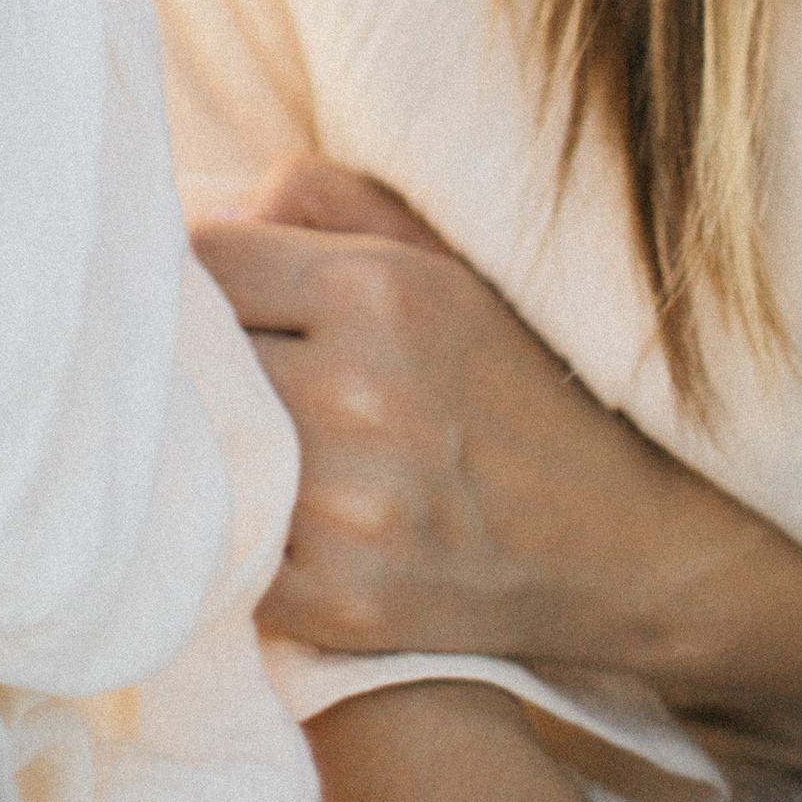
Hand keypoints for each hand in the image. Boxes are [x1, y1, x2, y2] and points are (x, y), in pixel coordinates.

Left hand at [194, 159, 696, 673]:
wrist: (609, 533)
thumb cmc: (507, 374)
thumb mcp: (436, 254)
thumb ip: (320, 201)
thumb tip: (202, 213)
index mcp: (379, 287)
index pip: (205, 258)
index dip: (196, 275)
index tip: (210, 298)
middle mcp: (357, 390)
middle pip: (191, 356)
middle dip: (196, 359)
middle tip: (211, 371)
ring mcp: (347, 505)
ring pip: (199, 457)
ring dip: (207, 449)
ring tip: (235, 440)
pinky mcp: (339, 600)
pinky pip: (224, 556)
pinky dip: (232, 537)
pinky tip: (265, 517)